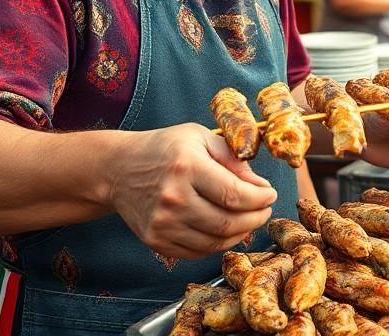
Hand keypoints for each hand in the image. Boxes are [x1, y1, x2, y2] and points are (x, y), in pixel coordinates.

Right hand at [108, 123, 277, 258]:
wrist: (118, 169)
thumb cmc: (164, 148)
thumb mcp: (199, 137)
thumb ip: (232, 159)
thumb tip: (259, 186)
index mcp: (187, 166)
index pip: (235, 194)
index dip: (260, 198)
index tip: (270, 194)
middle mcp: (173, 197)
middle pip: (228, 222)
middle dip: (256, 218)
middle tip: (265, 209)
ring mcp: (162, 223)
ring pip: (216, 241)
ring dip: (240, 233)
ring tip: (249, 219)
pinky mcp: (155, 240)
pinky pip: (197, 251)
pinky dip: (218, 244)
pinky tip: (226, 230)